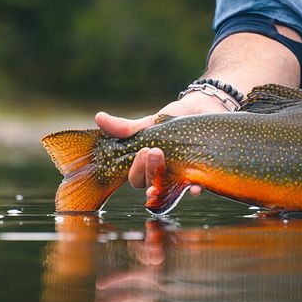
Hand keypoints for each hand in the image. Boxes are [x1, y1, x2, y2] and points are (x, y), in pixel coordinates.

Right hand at [95, 91, 232, 196]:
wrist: (202, 110)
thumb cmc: (172, 121)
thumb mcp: (149, 123)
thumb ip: (127, 128)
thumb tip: (98, 117)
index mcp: (147, 166)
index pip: (135, 177)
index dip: (137, 169)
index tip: (143, 150)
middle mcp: (163, 175)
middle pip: (151, 185)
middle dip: (151, 171)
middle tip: (155, 151)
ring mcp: (181, 177)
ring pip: (170, 190)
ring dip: (168, 184)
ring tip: (171, 170)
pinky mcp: (201, 176)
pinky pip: (196, 188)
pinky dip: (195, 189)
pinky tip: (195, 187)